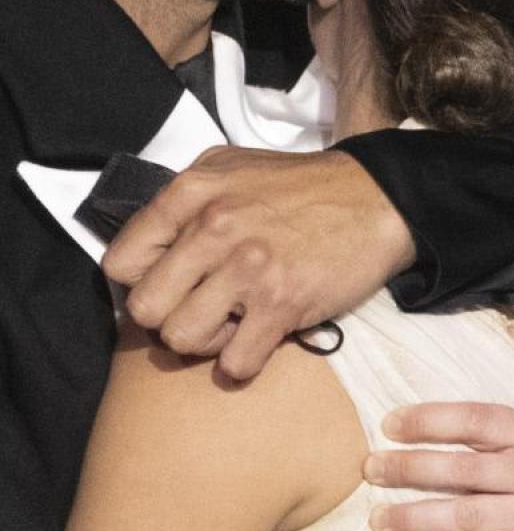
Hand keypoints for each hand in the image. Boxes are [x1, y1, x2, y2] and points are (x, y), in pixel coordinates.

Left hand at [103, 147, 413, 379]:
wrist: (376, 198)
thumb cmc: (300, 187)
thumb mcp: (228, 168)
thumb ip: (182, 202)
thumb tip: (145, 246)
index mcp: (191, 193)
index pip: (120, 262)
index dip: (141, 281)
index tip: (170, 283)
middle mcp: (213, 227)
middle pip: (145, 308)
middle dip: (169, 317)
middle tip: (201, 308)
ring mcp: (248, 267)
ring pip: (181, 339)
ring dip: (205, 341)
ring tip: (233, 323)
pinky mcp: (283, 304)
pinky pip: (234, 362)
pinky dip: (242, 361)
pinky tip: (259, 339)